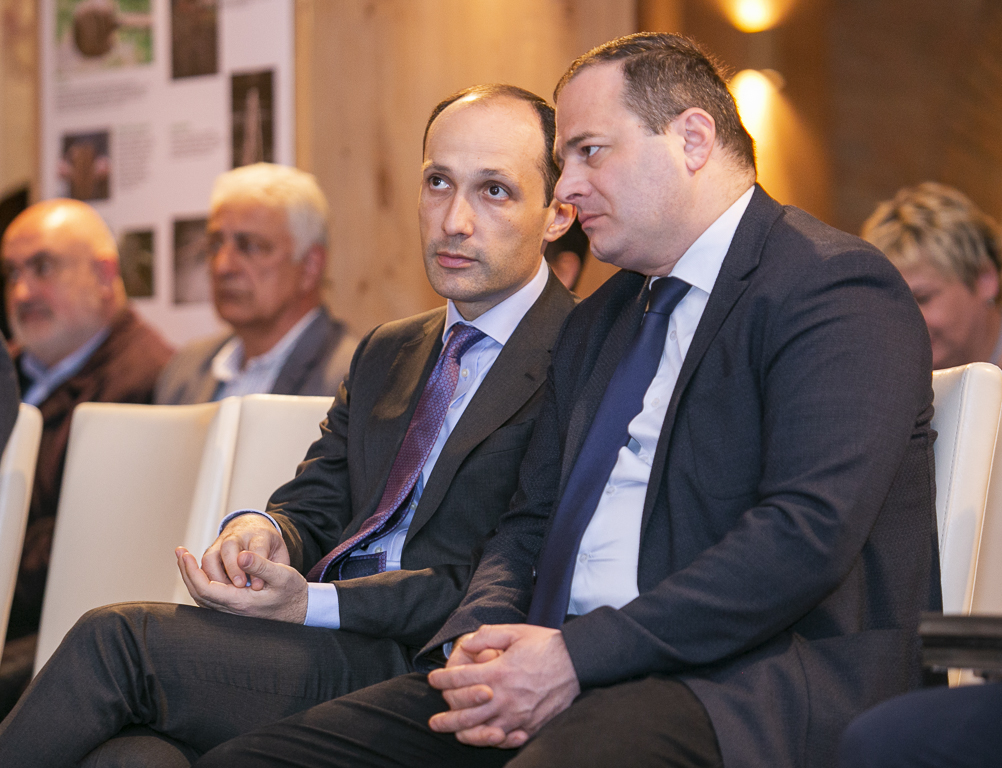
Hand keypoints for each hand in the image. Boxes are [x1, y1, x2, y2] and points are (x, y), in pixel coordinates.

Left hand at [176, 547, 307, 622]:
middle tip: (180, 552)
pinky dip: (201, 583)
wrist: (301, 610)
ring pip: (202, 597)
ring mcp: (232, 612)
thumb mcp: (282, 574)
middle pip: (198, 593)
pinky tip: (201, 572)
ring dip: (192, 577)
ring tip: (186, 559)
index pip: (205, 588)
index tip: (185, 554)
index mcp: (240, 602)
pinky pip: (210, 598)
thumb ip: (261, 565)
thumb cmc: (293, 592)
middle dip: (186, 571)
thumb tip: (241, 555)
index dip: (191, 571)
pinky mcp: (235, 609)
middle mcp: (232, 610)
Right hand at [201, 514, 289, 589]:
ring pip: (211, 556)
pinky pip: (205, 566)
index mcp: (260, 534)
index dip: (256, 566)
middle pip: (230, 547)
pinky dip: (207, 579)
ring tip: (226, 592)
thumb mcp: (279, 554)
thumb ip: (273, 567)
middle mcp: (238, 536)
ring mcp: (222, 543)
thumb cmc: (269, 546)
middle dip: (233, 568)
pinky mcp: (212, 552)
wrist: (254, 529)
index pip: (257, 548)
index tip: (258, 585)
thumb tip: (259, 585)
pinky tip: (217, 592)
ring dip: (216, 576)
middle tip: (239, 586)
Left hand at [427, 624, 579, 748]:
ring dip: (461, 733)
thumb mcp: (516, 631)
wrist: (578, 663)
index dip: (442, 679)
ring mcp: (517, 715)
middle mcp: (504, 697)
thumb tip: (467, 643)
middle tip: (434, 719)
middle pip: (464, 712)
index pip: (459, 679)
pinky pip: (505, 740)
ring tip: (451, 733)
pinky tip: (482, 737)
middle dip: (445, 716)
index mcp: (498, 672)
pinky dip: (490, 741)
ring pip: (481, 731)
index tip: (433, 679)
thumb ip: (488, 635)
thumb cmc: (547, 645)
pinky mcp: (530, 726)